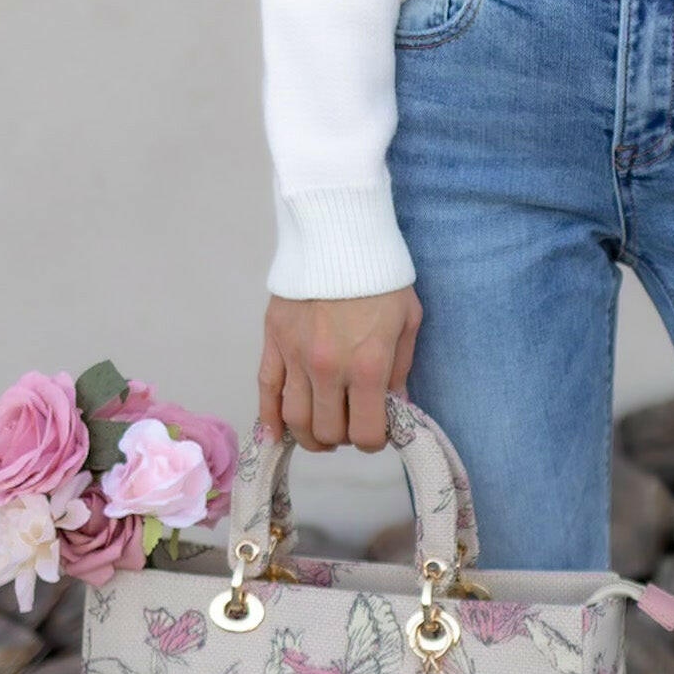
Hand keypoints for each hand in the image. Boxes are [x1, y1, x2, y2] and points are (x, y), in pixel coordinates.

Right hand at [257, 287, 422, 454]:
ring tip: (321, 434)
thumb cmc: (380, 275)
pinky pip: (266, 391)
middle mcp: (328, 369)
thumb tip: (395, 407)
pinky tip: (276, 435)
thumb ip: (400, 370)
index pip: (365, 433)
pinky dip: (269, 419)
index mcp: (367, 367)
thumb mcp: (407, 322)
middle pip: (328, 431)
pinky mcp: (273, 342)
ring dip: (309, 436)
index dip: (373, 441)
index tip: (376, 432)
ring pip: (295, 419)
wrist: (338, 232)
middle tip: (350, 426)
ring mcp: (296, 357)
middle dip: (343, 438)